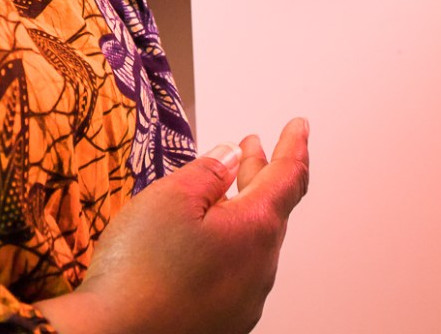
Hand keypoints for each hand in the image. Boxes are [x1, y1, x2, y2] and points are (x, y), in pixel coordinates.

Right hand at [34, 118, 310, 333]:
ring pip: (251, 243)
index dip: (293, 147)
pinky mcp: (223, 321)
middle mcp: (259, 270)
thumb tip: (231, 157)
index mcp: (254, 231)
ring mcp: (244, 301)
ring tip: (224, 186)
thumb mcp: (171, 197)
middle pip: (270, 210)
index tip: (299, 126)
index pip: (288, 178)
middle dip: (262, 174)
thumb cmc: (141, 269)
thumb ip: (208, 172)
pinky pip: (235, 271)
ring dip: (242, 208)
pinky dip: (228, 242)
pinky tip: (204, 236)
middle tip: (255, 147)